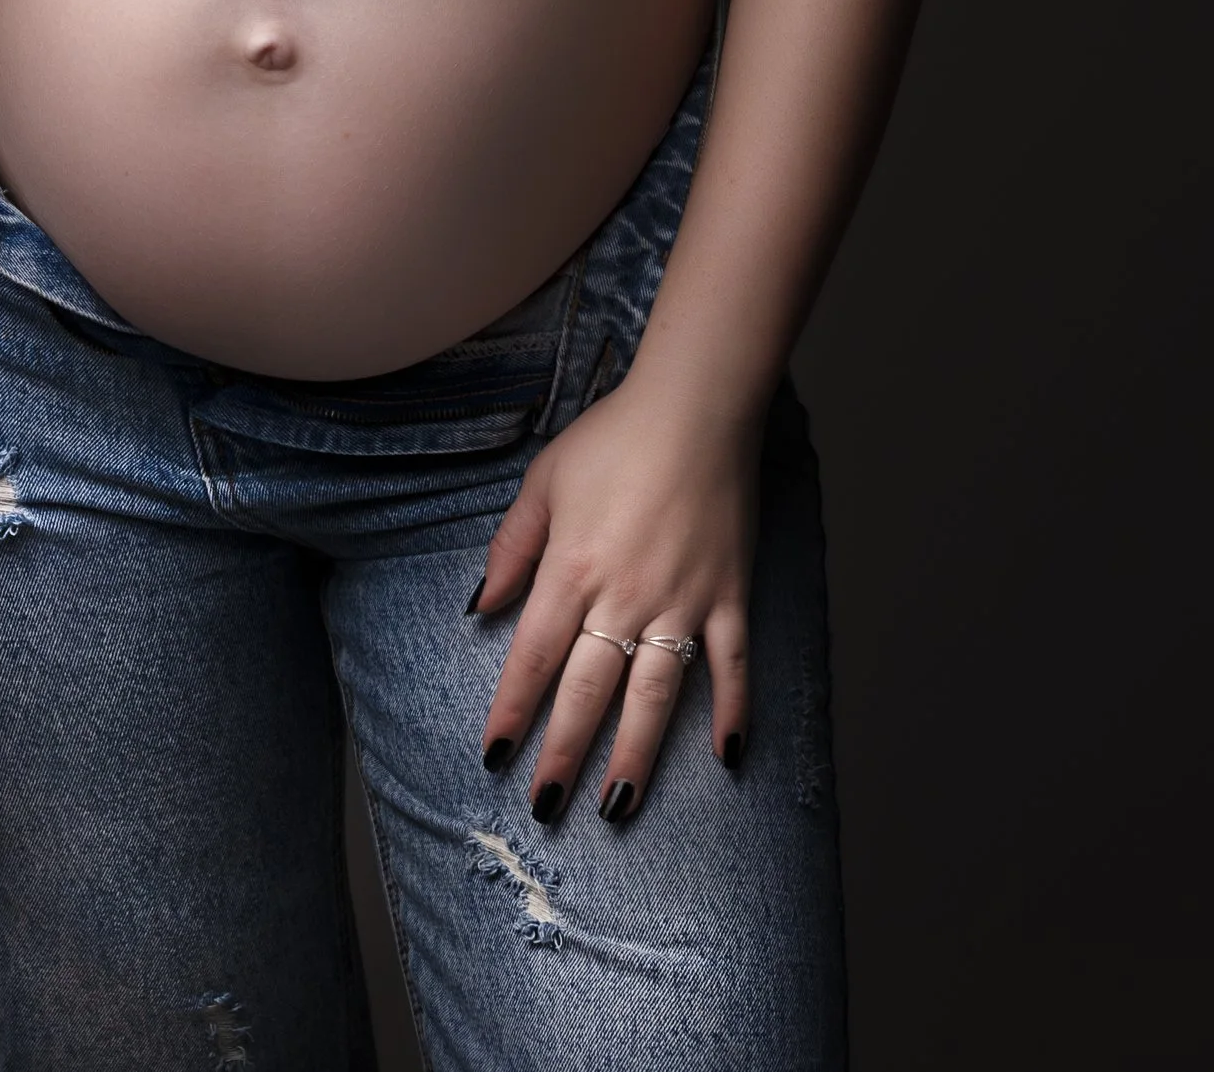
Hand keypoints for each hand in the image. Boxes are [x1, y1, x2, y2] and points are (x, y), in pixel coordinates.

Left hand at [471, 370, 763, 825]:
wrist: (696, 405)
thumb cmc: (614, 436)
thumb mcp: (544, 480)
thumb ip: (512, 547)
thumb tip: (481, 606)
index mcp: (573, 568)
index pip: (533, 657)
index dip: (512, 710)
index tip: (494, 758)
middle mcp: (625, 596)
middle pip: (588, 691)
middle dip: (564, 754)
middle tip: (545, 807)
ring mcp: (683, 601)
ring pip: (655, 696)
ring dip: (635, 755)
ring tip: (617, 806)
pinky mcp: (730, 595)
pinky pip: (731, 665)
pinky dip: (731, 710)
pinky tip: (727, 755)